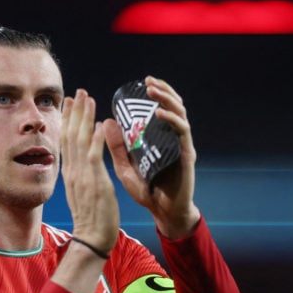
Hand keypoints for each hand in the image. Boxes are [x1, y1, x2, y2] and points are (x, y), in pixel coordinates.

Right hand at [61, 89, 119, 252]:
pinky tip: (99, 124)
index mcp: (71, 173)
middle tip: (78, 91)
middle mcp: (73, 171)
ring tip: (88, 99)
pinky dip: (96, 139)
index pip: (66, 141)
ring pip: (80, 141)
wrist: (92, 238)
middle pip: (70, 135)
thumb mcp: (83, 192)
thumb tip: (83, 161)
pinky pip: (94, 156)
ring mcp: (82, 176)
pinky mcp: (95, 182)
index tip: (69, 103)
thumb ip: (82, 174)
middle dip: (74, 112)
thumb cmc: (92, 218)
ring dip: (84, 118)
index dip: (67, 120)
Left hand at [104, 76, 199, 238]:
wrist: (163, 212)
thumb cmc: (146, 190)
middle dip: (161, 90)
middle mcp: (171, 139)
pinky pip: (182, 132)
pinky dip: (172, 120)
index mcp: (157, 139)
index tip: (139, 83)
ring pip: (179, 114)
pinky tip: (160, 113)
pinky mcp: (186, 155)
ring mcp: (180, 145)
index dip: (150, 95)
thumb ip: (117, 146)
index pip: (157, 110)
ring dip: (167, 99)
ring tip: (153, 90)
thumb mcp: (125, 167)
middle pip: (171, 106)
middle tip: (148, 80)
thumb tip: (106, 120)